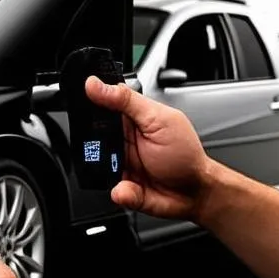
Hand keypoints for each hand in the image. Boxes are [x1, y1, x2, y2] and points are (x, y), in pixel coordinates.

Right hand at [85, 76, 215, 220]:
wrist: (196, 193)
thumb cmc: (185, 155)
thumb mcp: (158, 120)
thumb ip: (126, 101)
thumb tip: (96, 84)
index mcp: (131, 117)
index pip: (102, 103)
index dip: (89, 103)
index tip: (82, 105)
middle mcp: (122, 139)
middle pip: (90, 134)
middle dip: (92, 142)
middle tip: (109, 145)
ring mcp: (120, 162)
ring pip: (94, 163)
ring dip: (105, 168)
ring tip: (122, 168)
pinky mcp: (121, 185)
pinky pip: (109, 188)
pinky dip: (121, 190)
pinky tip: (132, 186)